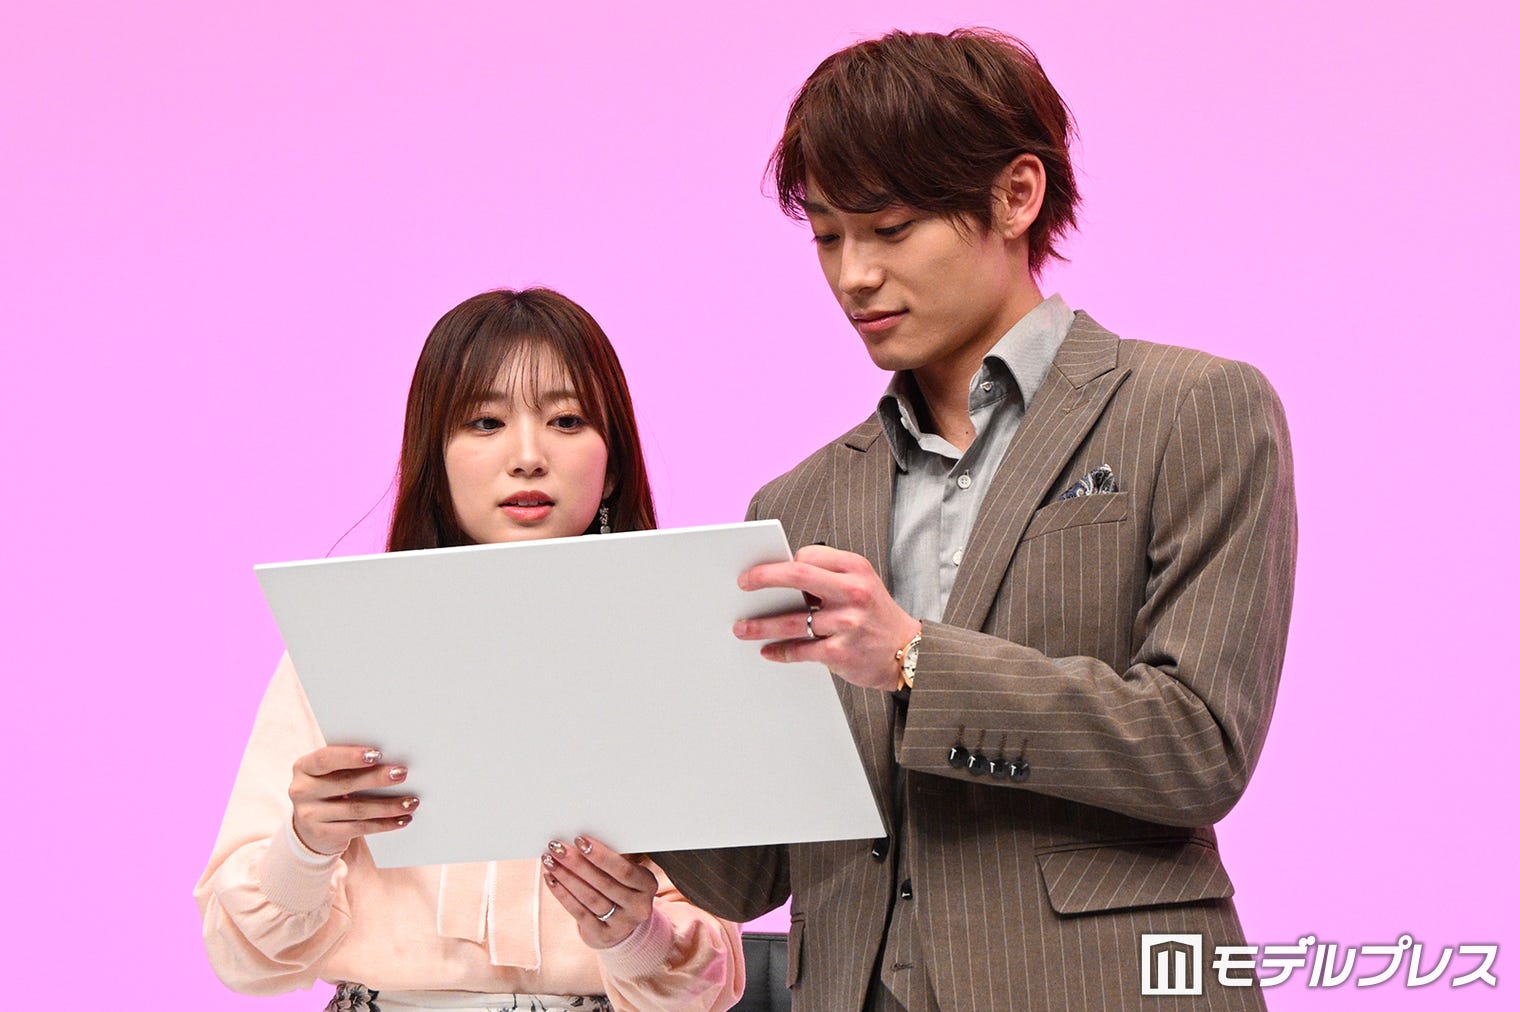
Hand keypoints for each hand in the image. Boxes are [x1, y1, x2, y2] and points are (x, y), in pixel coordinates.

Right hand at [288, 745, 417, 855]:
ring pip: (356, 809)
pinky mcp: (323, 835)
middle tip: (402, 773)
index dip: (351, 756)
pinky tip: (402, 819)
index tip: (377, 754)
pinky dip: (384, 824)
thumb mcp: (330, 773)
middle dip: (377, 778)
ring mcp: (309, 816)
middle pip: (345, 784)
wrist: (309, 828)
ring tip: (411, 801)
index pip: (326, 759)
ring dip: (388, 805)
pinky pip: (359, 828)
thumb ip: (349, 763)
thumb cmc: (329, 788)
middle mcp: (302, 791)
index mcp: (304, 767)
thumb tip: (392, 756)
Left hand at [541, 834, 657, 948]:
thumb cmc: (621, 888)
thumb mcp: (628, 873)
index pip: (624, 869)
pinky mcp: (602, 935)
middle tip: (557, 847)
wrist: (622, 926)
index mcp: (647, 885)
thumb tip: (583, 841)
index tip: (580, 840)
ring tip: (550, 861)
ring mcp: (621, 924)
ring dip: (566, 877)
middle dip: (577, 863)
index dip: (601, 855)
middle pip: (604, 883)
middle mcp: (638, 907)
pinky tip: (551, 880)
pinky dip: (563, 895)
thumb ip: (615, 858)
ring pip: (590, 898)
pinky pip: (579, 913)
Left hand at [731, 544, 920, 691]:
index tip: (759, 571)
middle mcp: (852, 592)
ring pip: (792, 621)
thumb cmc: (877, 615)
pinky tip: (768, 651)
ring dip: (761, 625)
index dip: (781, 563)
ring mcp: (847, 623)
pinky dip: (780, 651)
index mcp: (855, 568)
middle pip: (797, 576)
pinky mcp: (842, 652)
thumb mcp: (862, 583)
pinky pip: (801, 650)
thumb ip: (829, 576)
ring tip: (742, 627)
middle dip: (763, 578)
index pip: (807, 556)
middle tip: (742, 584)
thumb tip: (779, 578)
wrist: (910, 653)